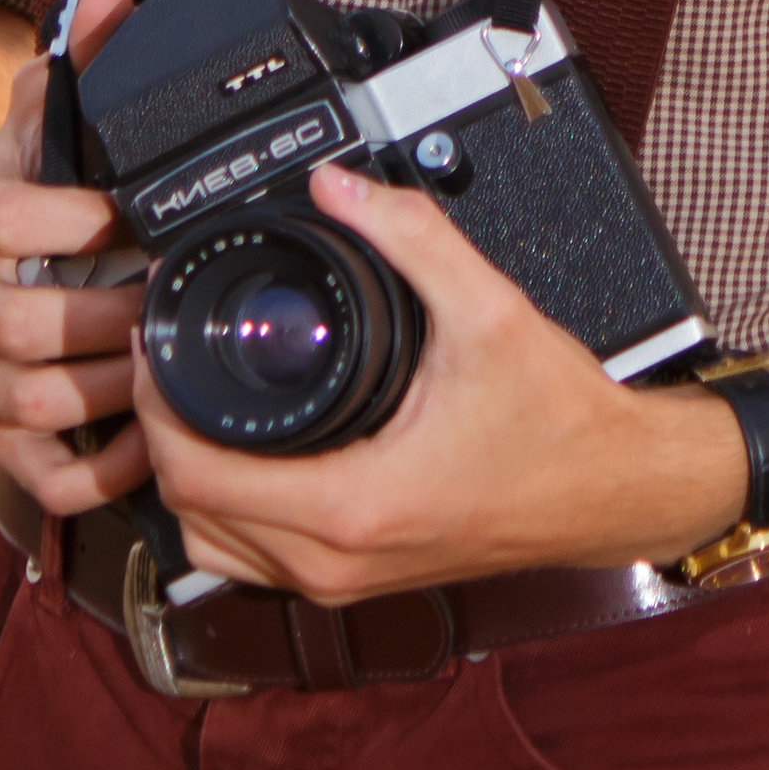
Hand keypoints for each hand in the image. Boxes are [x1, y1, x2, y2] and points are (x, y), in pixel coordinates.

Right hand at [0, 0, 157, 514]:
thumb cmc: (16, 193)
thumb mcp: (39, 123)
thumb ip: (80, 61)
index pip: (1, 219)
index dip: (70, 220)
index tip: (128, 214)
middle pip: (19, 325)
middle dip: (106, 315)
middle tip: (171, 295)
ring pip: (29, 401)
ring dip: (108, 389)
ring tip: (167, 362)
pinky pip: (38, 472)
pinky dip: (95, 470)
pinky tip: (147, 444)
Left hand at [136, 161, 748, 600]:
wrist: (613, 491)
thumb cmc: (561, 423)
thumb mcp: (488, 311)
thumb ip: (411, 237)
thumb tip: (337, 188)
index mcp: (353, 504)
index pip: (194, 476)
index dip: (155, 405)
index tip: (158, 342)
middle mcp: (336, 559)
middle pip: (186, 515)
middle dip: (159, 433)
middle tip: (169, 357)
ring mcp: (345, 581)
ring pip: (214, 549)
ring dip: (189, 480)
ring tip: (194, 400)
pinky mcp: (360, 581)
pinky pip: (258, 560)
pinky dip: (230, 513)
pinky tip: (244, 453)